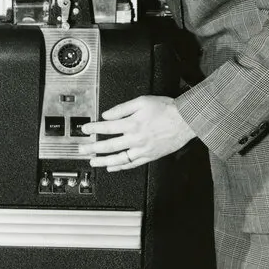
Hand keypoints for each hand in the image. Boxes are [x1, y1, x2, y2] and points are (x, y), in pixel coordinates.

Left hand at [80, 96, 195, 171]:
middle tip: (82, 149)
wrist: (187, 120)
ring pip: (119, 158)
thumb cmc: (167, 109)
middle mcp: (135, 138)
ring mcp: (142, 149)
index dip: (93, 129)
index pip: (106, 127)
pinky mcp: (150, 156)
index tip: (85, 130)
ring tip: (93, 161)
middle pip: (109, 145)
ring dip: (103, 161)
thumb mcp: (142, 101)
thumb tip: (107, 115)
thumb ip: (122, 108)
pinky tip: (112, 167)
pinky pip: (132, 164)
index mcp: (132, 123)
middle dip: (92, 148)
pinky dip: (121, 167)